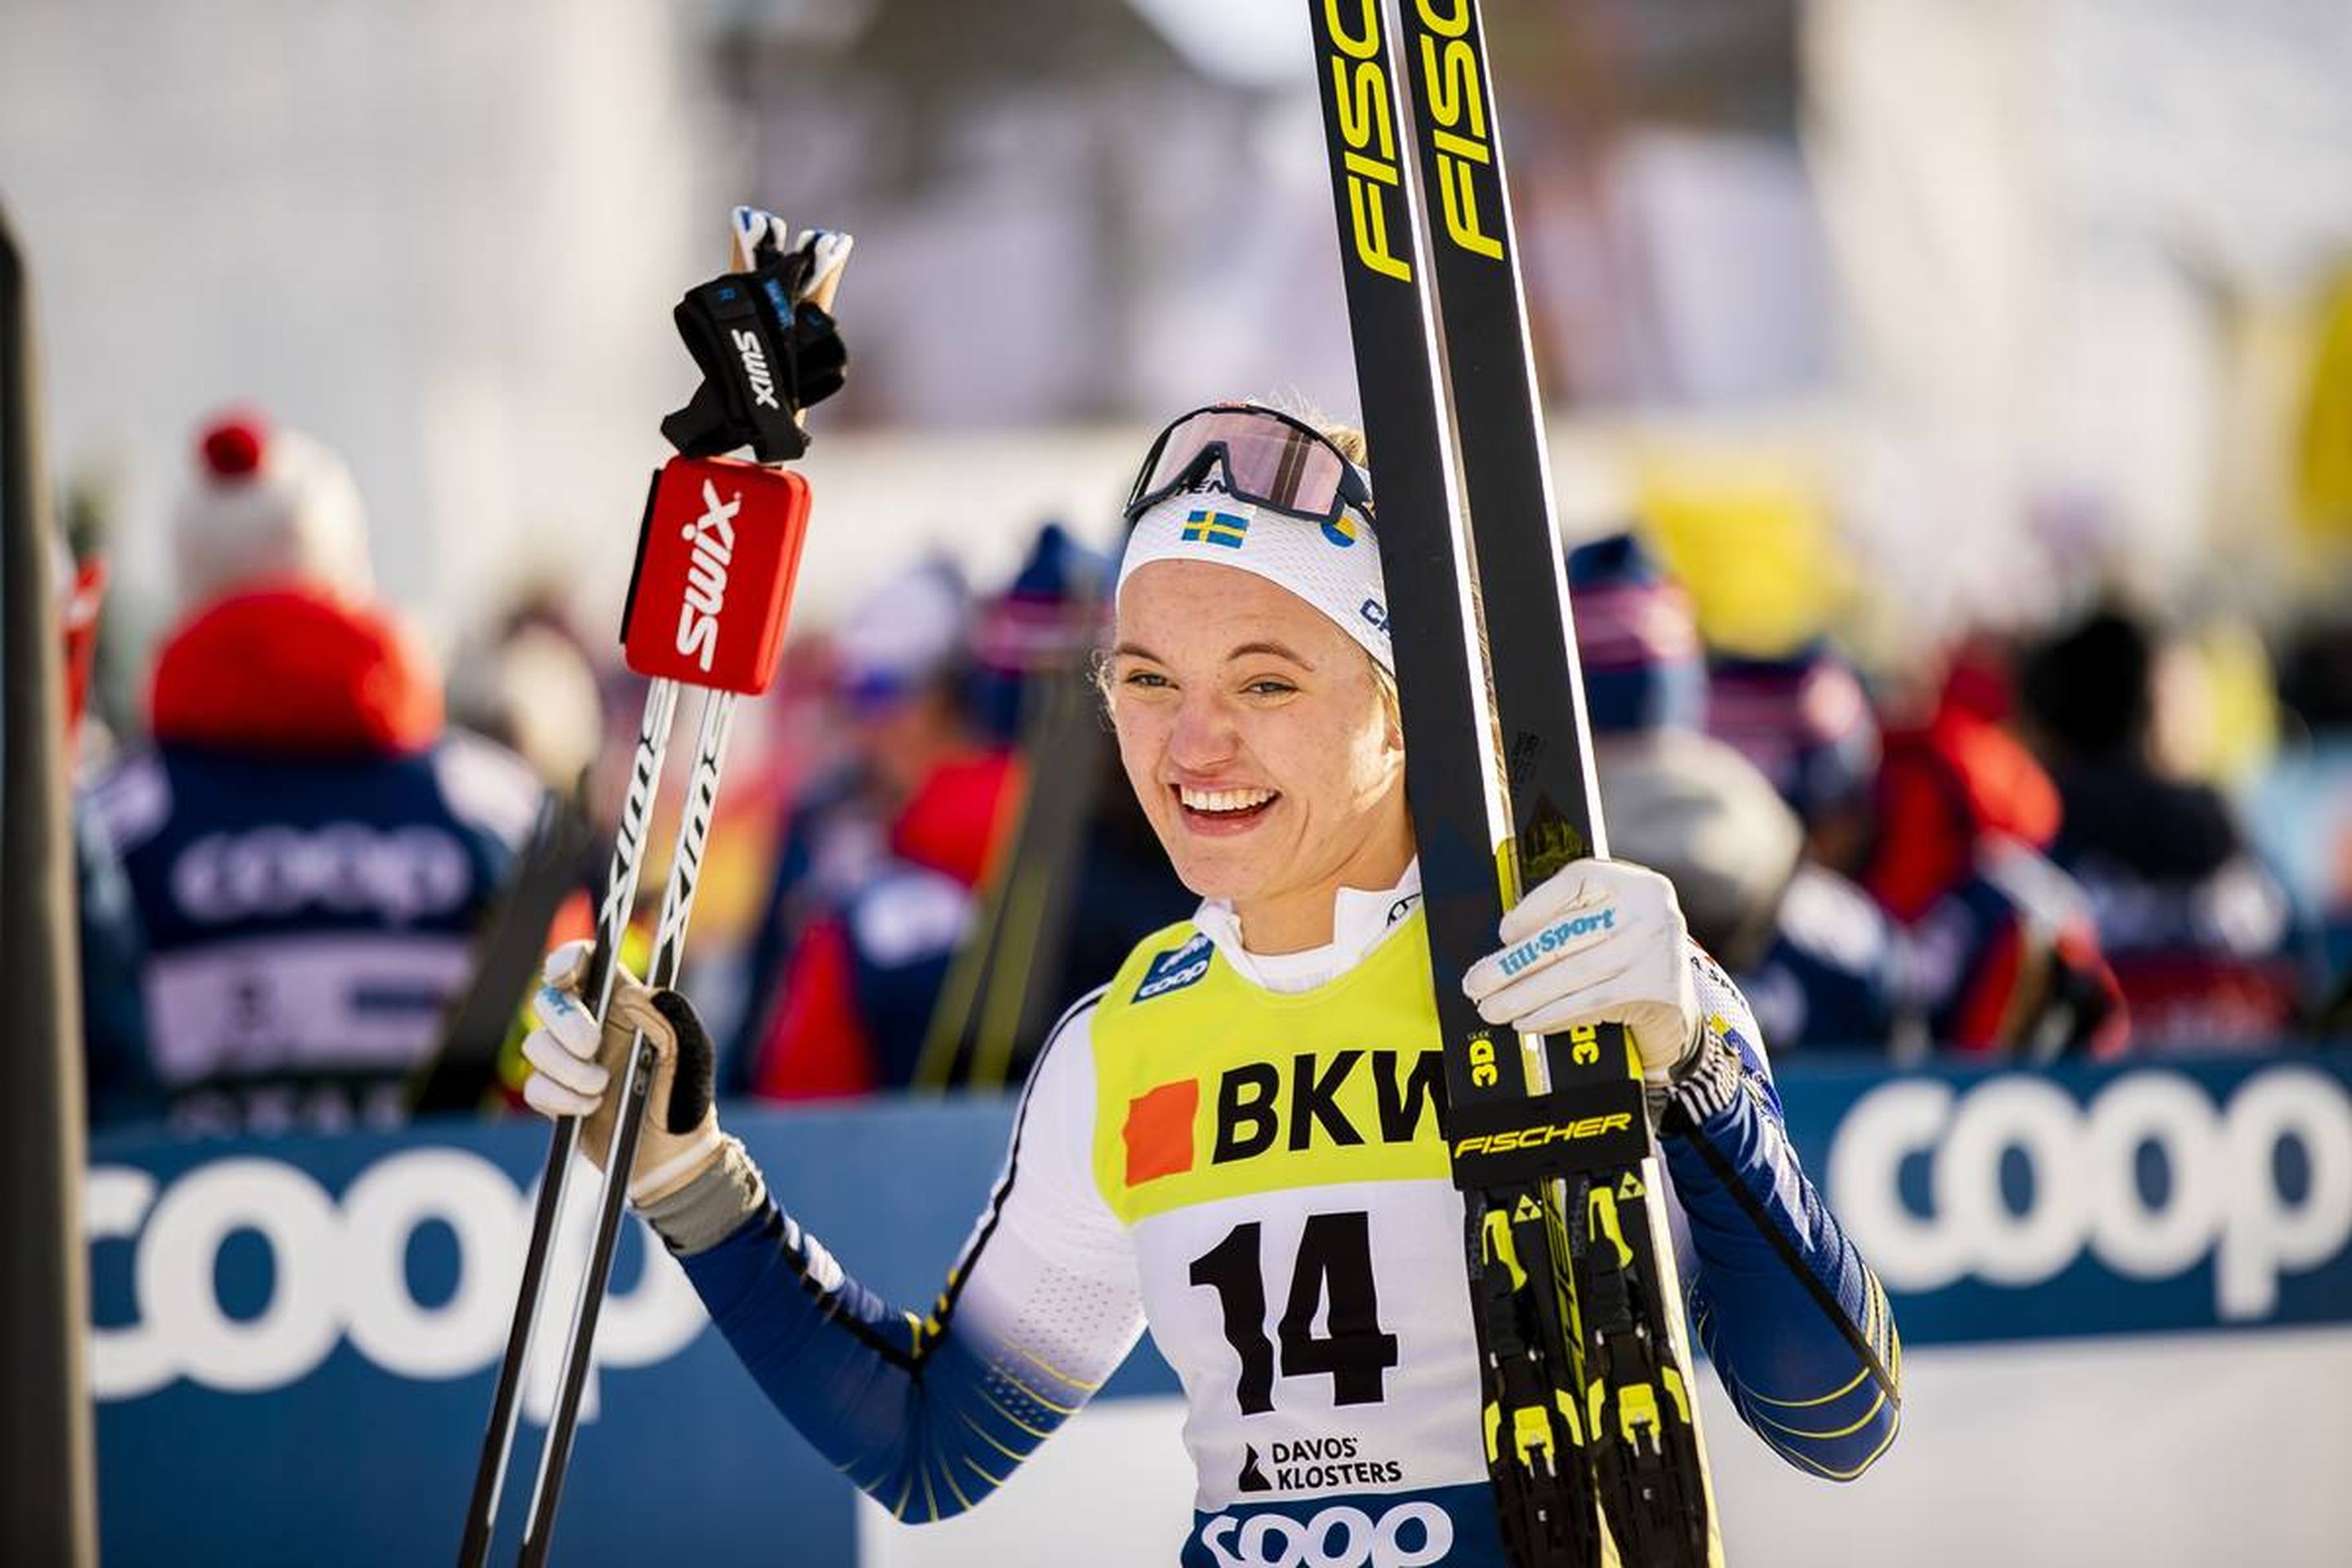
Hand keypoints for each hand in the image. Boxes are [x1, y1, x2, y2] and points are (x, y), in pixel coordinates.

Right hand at [521, 940, 722, 1202]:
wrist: (670, 1156)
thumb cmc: (686, 1097)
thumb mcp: (694, 1055)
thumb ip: (672, 1018)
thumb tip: (635, 994)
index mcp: (625, 1003)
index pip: (587, 963)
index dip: (568, 958)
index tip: (564, 973)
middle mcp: (592, 1024)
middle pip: (549, 1000)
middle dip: (565, 1022)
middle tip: (592, 1046)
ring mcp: (570, 1060)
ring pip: (536, 1045)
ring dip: (567, 1069)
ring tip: (601, 1090)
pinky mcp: (556, 1094)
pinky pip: (535, 1086)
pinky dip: (558, 1098)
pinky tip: (588, 1109)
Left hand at [1461, 860, 1700, 1084]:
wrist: (1677, 1007)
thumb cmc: (1627, 959)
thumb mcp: (1604, 927)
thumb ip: (1566, 921)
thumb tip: (1505, 942)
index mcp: (1632, 882)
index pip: (1575, 882)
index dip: (1532, 908)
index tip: (1503, 933)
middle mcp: (1649, 908)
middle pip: (1565, 934)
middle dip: (1512, 963)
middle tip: (1478, 982)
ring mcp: (1656, 949)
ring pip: (1572, 973)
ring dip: (1523, 995)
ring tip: (1493, 1007)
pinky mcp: (1656, 990)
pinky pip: (1590, 1003)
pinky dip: (1552, 1014)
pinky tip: (1527, 1021)